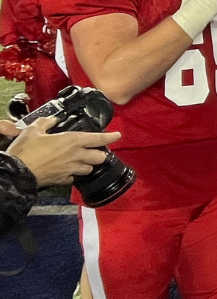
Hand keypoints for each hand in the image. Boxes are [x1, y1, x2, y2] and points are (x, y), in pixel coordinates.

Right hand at [6, 116, 120, 186]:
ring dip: (88, 165)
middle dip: (100, 154)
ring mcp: (71, 169)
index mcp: (72, 141)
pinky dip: (73, 175)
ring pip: (89, 169)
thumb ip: (45, 123)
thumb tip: (52, 119)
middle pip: (100, 157)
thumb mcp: (33, 130)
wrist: (17, 172)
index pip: (98, 138)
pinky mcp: (63, 180)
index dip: (110, 137)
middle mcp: (76, 156)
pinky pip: (74, 178)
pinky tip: (67, 171)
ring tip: (81, 160)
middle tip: (94, 150)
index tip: (118, 135)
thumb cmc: (25, 151)